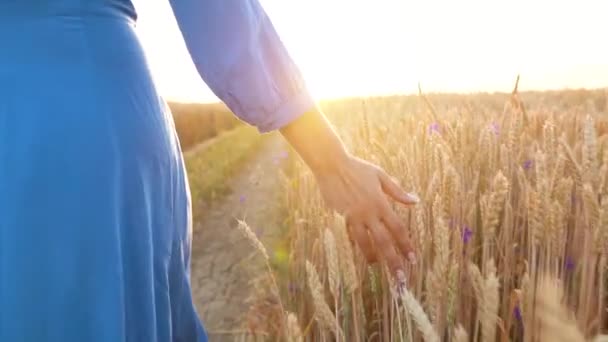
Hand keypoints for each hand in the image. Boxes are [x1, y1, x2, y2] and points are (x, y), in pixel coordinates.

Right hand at [314, 154, 418, 273]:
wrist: (331, 165)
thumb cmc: (357, 168)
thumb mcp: (380, 176)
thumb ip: (397, 191)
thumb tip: (415, 201)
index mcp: (381, 203)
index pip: (397, 229)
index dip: (406, 245)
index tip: (412, 259)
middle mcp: (369, 212)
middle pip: (384, 241)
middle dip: (393, 260)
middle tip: (400, 277)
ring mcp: (354, 216)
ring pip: (364, 242)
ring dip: (372, 256)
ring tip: (377, 266)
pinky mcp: (341, 216)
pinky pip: (350, 234)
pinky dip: (355, 243)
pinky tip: (360, 251)